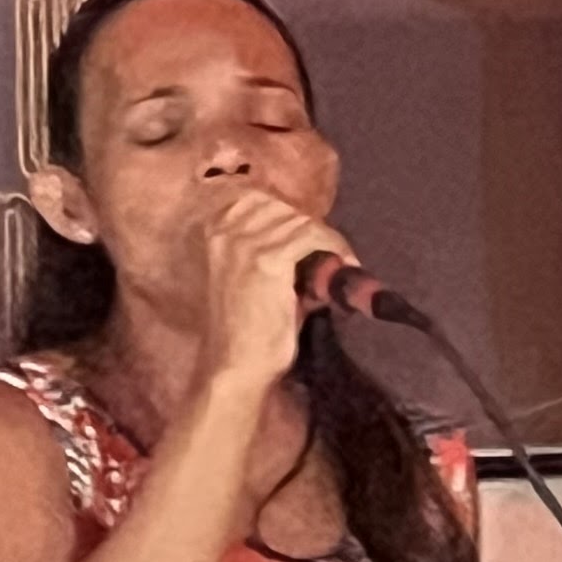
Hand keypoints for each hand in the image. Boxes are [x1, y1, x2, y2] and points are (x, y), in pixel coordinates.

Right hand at [199, 188, 349, 398]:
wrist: (238, 363)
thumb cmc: (249, 326)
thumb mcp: (255, 278)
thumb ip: (276, 253)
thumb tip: (315, 244)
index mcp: (214, 230)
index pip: (259, 199)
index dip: (291, 216)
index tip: (313, 238)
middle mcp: (225, 231)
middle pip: (283, 209)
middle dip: (312, 229)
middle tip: (332, 256)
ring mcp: (244, 244)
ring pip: (300, 222)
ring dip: (327, 242)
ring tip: (340, 266)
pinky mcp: (267, 261)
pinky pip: (311, 236)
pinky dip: (336, 248)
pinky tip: (346, 267)